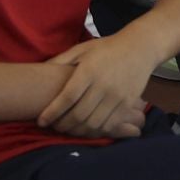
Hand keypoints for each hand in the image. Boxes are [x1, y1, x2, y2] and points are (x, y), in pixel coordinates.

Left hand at [39, 35, 156, 137]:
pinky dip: (95, 131)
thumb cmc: (106, 48)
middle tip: (54, 127)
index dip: (52, 112)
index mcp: (89, 70)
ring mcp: (117, 96)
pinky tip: (87, 129)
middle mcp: (103, 85)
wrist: (140, 48)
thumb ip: (61, 60)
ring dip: (78, 131)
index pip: (67, 97)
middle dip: (62, 125)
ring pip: (93, 124)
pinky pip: (109, 125)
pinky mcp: (127, 104)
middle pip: (79, 114)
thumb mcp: (82, 49)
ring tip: (68, 130)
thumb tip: (39, 71)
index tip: (41, 121)